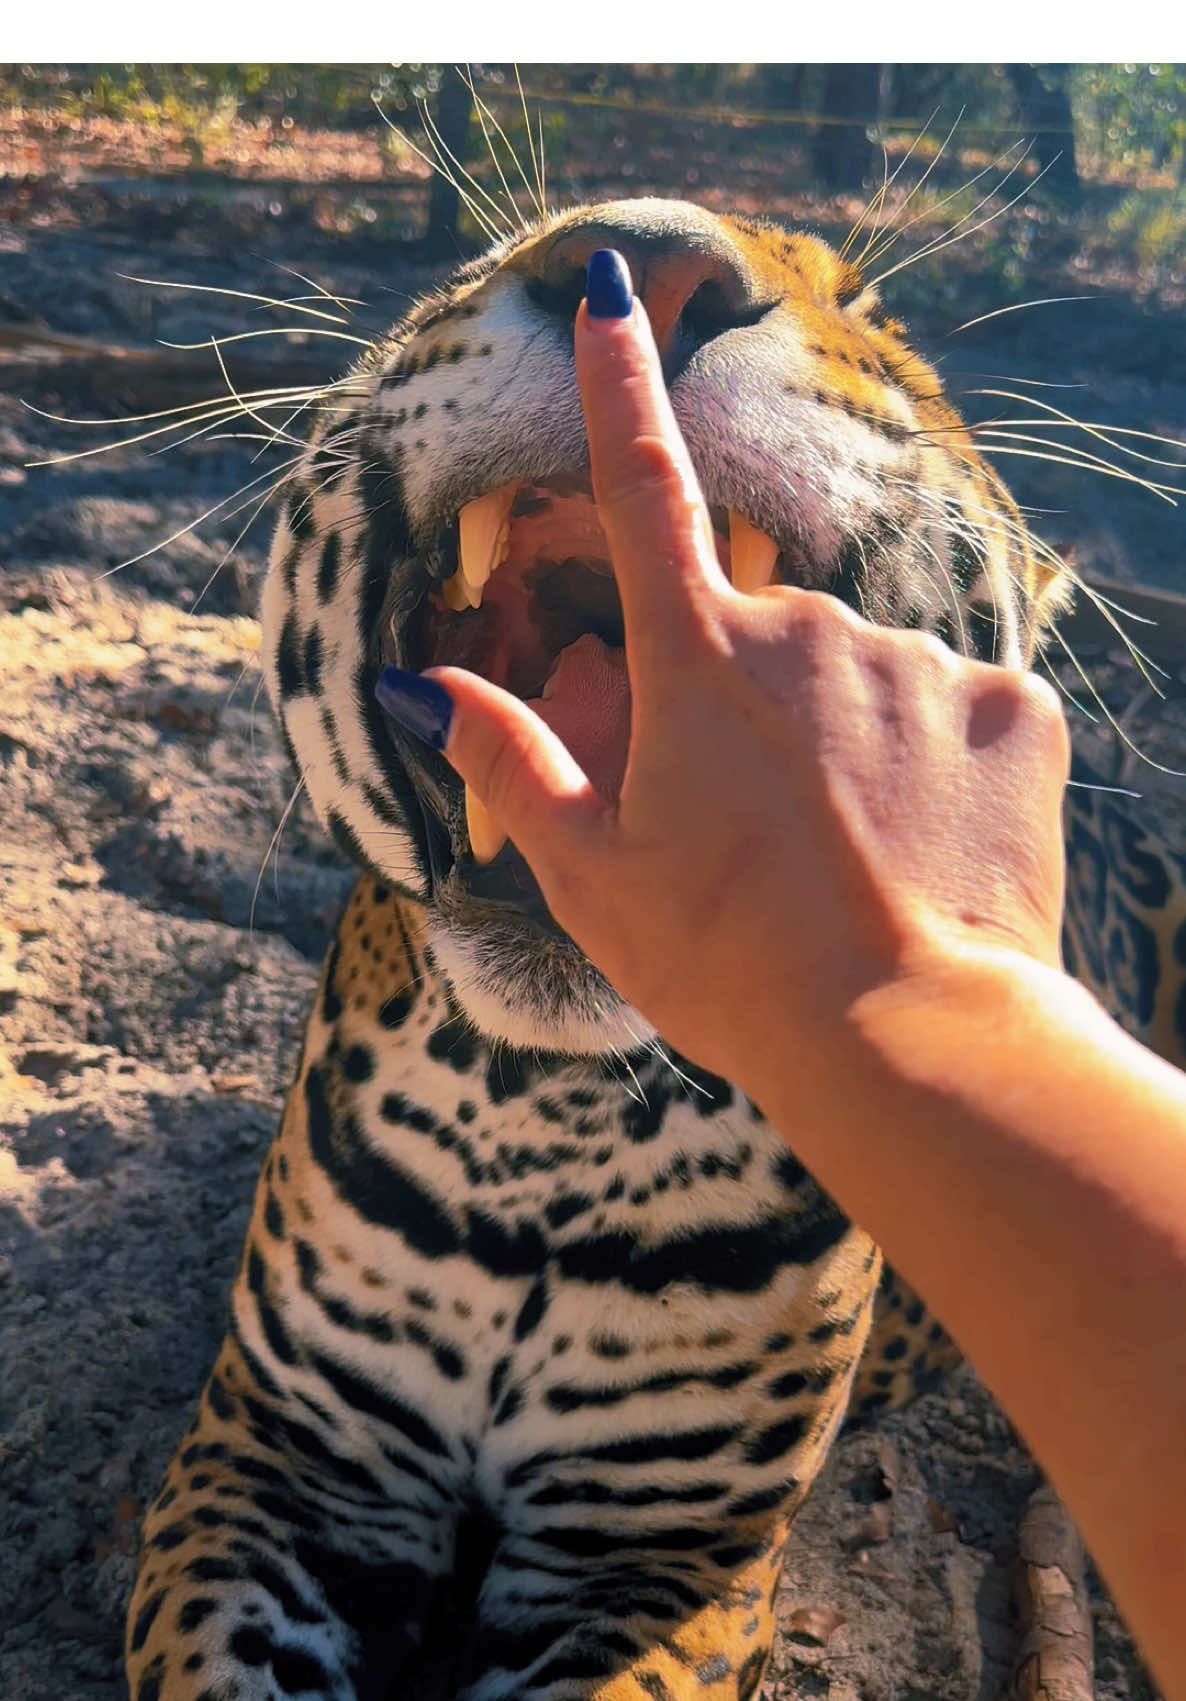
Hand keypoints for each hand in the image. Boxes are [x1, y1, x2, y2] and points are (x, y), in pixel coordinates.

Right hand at [386, 251, 1069, 1096]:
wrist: (907, 1043)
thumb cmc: (728, 965)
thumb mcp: (590, 876)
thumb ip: (507, 761)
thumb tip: (420, 684)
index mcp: (699, 662)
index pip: (643, 490)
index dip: (622, 389)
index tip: (618, 291)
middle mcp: (811, 630)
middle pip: (758, 639)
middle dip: (744, 709)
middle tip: (749, 837)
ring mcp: (919, 663)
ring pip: (859, 678)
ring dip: (842, 742)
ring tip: (841, 863)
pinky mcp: (1009, 709)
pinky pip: (953, 709)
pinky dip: (932, 762)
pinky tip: (922, 847)